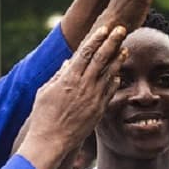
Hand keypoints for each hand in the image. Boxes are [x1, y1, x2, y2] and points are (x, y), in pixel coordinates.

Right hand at [27, 25, 128, 157]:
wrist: (51, 140)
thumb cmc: (43, 116)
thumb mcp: (45, 92)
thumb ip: (58, 75)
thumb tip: (68, 62)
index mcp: (69, 78)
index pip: (86, 52)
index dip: (96, 38)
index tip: (104, 28)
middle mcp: (84, 85)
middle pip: (102, 58)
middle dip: (112, 41)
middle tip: (122, 29)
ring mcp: (93, 97)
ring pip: (109, 73)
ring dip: (118, 59)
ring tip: (125, 49)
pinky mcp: (99, 109)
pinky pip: (110, 91)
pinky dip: (114, 81)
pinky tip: (118, 74)